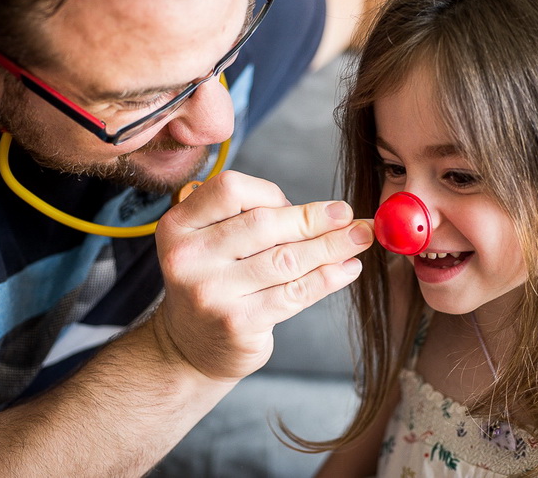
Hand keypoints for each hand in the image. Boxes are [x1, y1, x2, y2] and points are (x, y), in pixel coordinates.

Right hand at [154, 170, 372, 381]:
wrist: (190, 348)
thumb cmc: (214, 283)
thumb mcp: (212, 244)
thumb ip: (251, 221)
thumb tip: (331, 213)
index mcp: (178, 226)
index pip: (231, 189)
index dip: (272, 194)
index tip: (300, 205)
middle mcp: (187, 257)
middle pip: (264, 224)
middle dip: (315, 219)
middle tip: (350, 217)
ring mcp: (211, 292)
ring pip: (286, 259)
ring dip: (331, 246)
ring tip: (359, 238)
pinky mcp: (237, 323)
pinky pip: (294, 293)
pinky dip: (328, 278)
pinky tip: (347, 268)